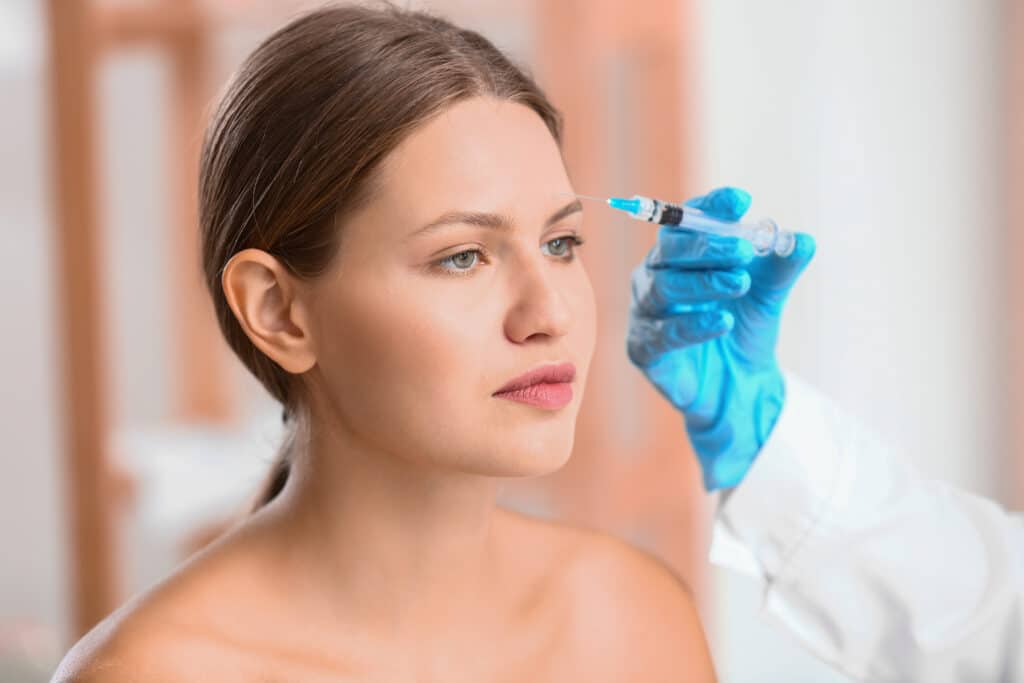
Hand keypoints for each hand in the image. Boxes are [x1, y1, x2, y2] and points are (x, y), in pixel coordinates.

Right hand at [626, 187, 815, 489]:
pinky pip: (663, 332)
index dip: (711, 207)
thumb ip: (781, 267)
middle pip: (669, 248)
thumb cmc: (743, 329)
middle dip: (707, 245)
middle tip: (745, 249)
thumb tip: (802, 241)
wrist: (739, 387)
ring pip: (664, 286)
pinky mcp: (644, 348)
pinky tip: (722, 321)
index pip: (690, 219)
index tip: (741, 201)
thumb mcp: (768, 294)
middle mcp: (656, 274)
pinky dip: (693, 325)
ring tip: (741, 283)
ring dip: (703, 282)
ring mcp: (646, 310)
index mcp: (681, 252)